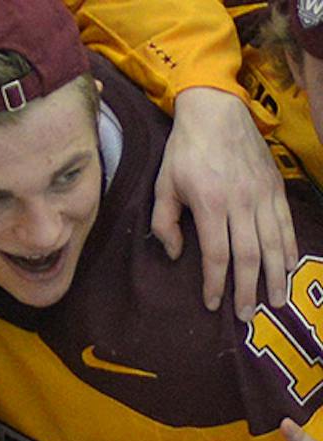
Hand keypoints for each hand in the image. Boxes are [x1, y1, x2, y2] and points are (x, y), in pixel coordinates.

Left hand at [153, 86, 294, 319]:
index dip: (217, 283)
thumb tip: (177, 255)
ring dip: (276, 274)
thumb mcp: (163, 187)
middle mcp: (242, 202)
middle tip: (247, 315)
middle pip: (250, 255)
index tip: (213, 304)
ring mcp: (263, 194)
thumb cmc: (184, 151)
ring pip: (274, 242)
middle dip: (248, 289)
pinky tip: (290, 266)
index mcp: (211, 204)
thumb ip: (165, 224)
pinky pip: (286, 222)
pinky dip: (290, 246)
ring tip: (276, 300)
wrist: (217, 111)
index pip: (218, 255)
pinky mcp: (275, 186)